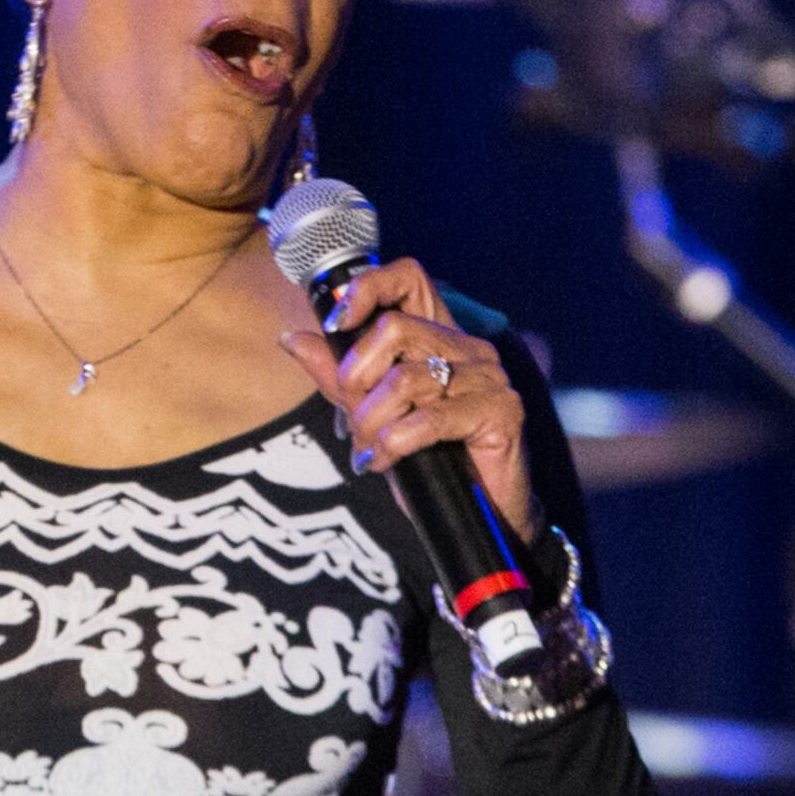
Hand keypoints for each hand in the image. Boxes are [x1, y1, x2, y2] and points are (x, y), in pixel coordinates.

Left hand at [279, 259, 537, 539]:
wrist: (475, 517)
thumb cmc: (428, 462)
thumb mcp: (372, 415)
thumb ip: (338, 376)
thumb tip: (293, 338)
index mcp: (439, 338)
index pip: (409, 278)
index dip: (369, 288)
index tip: (336, 323)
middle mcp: (469, 348)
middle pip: (394, 328)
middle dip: (356, 378)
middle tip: (353, 420)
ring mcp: (489, 377)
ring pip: (406, 379)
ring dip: (372, 423)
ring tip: (370, 451)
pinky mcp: (501, 411)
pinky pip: (430, 419)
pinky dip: (395, 443)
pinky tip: (384, 463)